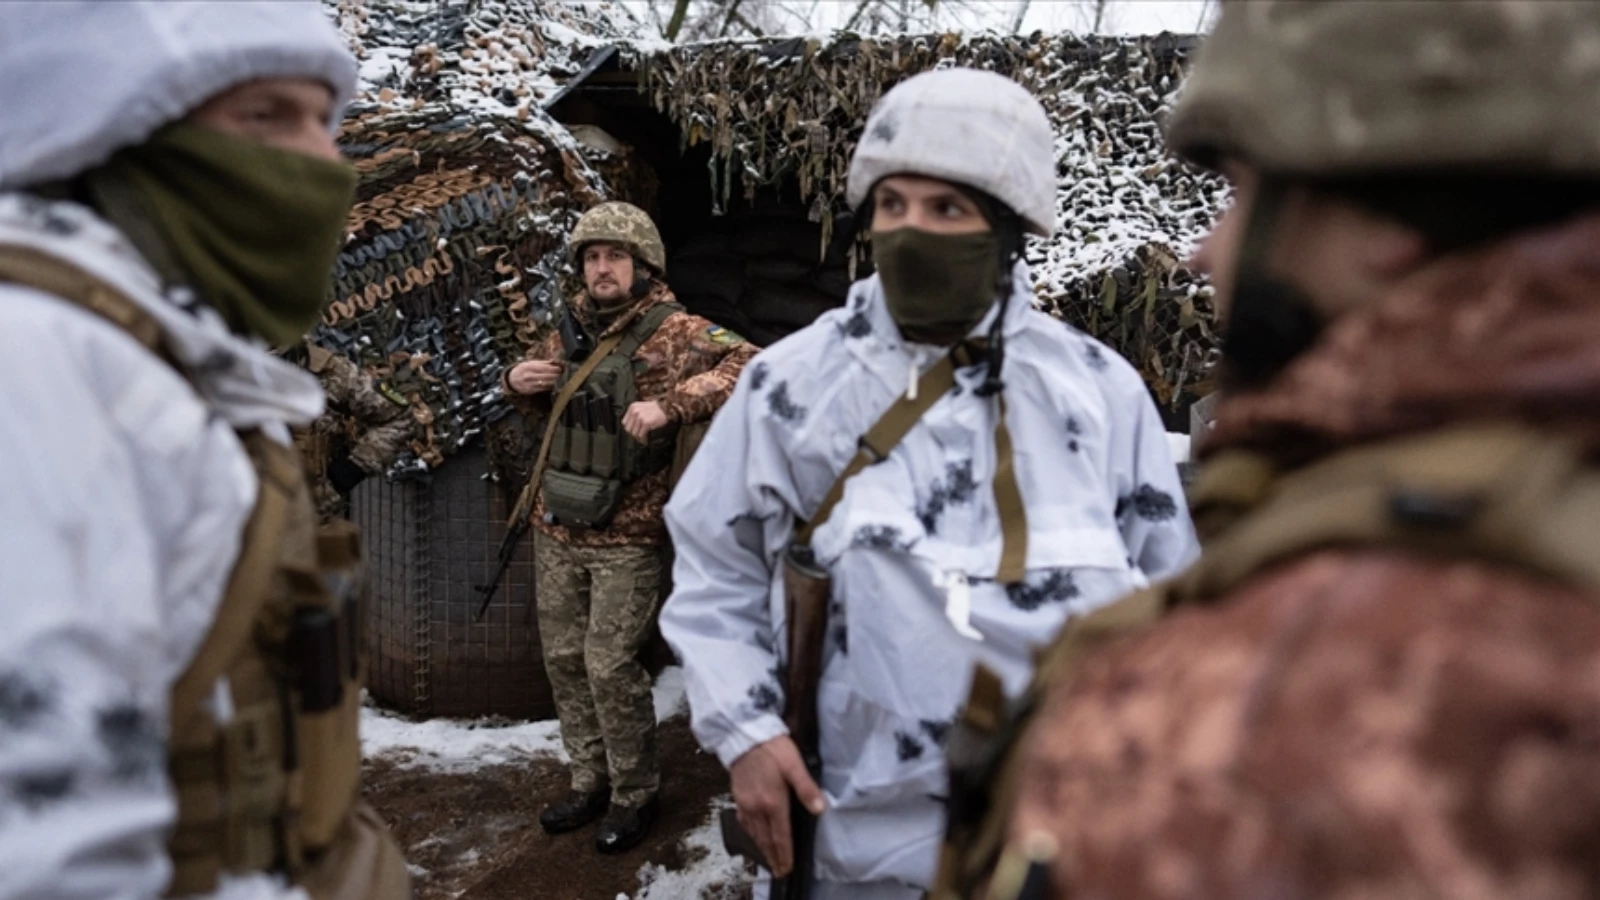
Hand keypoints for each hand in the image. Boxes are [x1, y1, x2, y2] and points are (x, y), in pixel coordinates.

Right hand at [508, 360, 560, 394]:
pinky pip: (543, 389)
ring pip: (545, 384)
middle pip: (546, 376)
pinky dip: (550, 387)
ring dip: (554, 382)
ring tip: (561, 380)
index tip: (561, 368)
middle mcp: (529, 375)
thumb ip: (543, 363)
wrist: (512, 379)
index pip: (544, 368)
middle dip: (556, 375)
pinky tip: (555, 385)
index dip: (554, 368)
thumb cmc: (524, 369)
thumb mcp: (531, 363)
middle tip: (563, 375)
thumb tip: (555, 361)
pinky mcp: (531, 391)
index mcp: (529, 366)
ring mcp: (529, 384)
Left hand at [621, 401, 669, 441]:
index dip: (630, 428)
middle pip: (628, 429)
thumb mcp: (642, 407)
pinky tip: (646, 439)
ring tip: (644, 438)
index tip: (635, 431)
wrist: (667, 408)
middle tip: (640, 436)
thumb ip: (634, 414)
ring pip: (634, 433)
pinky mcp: (646, 422)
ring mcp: (640, 417)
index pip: (624, 422)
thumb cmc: (656, 409)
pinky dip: (643, 439)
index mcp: (633, 407)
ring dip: (639, 438)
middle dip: (634, 434)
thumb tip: (630, 427)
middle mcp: (635, 411)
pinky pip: (640, 435)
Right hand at [728, 735, 826, 877]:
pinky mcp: (738, 796)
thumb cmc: (772, 748)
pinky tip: (753, 836)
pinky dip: (750, 834)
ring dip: (762, 849)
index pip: (781, 835)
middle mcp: (757, 807)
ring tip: (768, 860)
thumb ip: (806, 788)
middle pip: (766, 839)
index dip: (785, 853)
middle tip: (779, 871)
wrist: (744, 735)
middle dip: (773, 857)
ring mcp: (745, 803)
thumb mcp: (794, 764)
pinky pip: (744, 822)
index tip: (787, 867)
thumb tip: (819, 809)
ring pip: (754, 833)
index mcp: (773, 802)